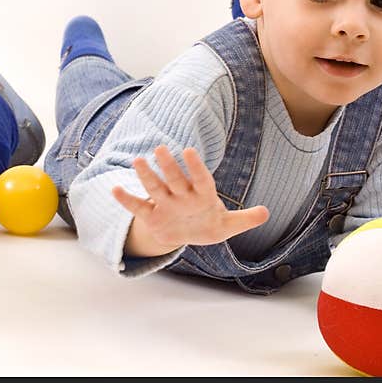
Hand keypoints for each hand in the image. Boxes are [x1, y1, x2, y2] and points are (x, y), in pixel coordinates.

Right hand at [113, 145, 269, 257]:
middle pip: (174, 179)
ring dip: (147, 175)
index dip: (195, 167)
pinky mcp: (151, 215)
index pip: (200, 179)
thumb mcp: (227, 226)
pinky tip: (114, 189)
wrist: (184, 233)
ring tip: (137, 161)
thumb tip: (266, 213)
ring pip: (155, 187)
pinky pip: (138, 207)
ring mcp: (165, 203)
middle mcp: (182, 195)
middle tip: (161, 148)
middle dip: (169, 166)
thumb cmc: (207, 225)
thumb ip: (245, 219)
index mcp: (202, 195)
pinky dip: (127, 199)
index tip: (189, 151)